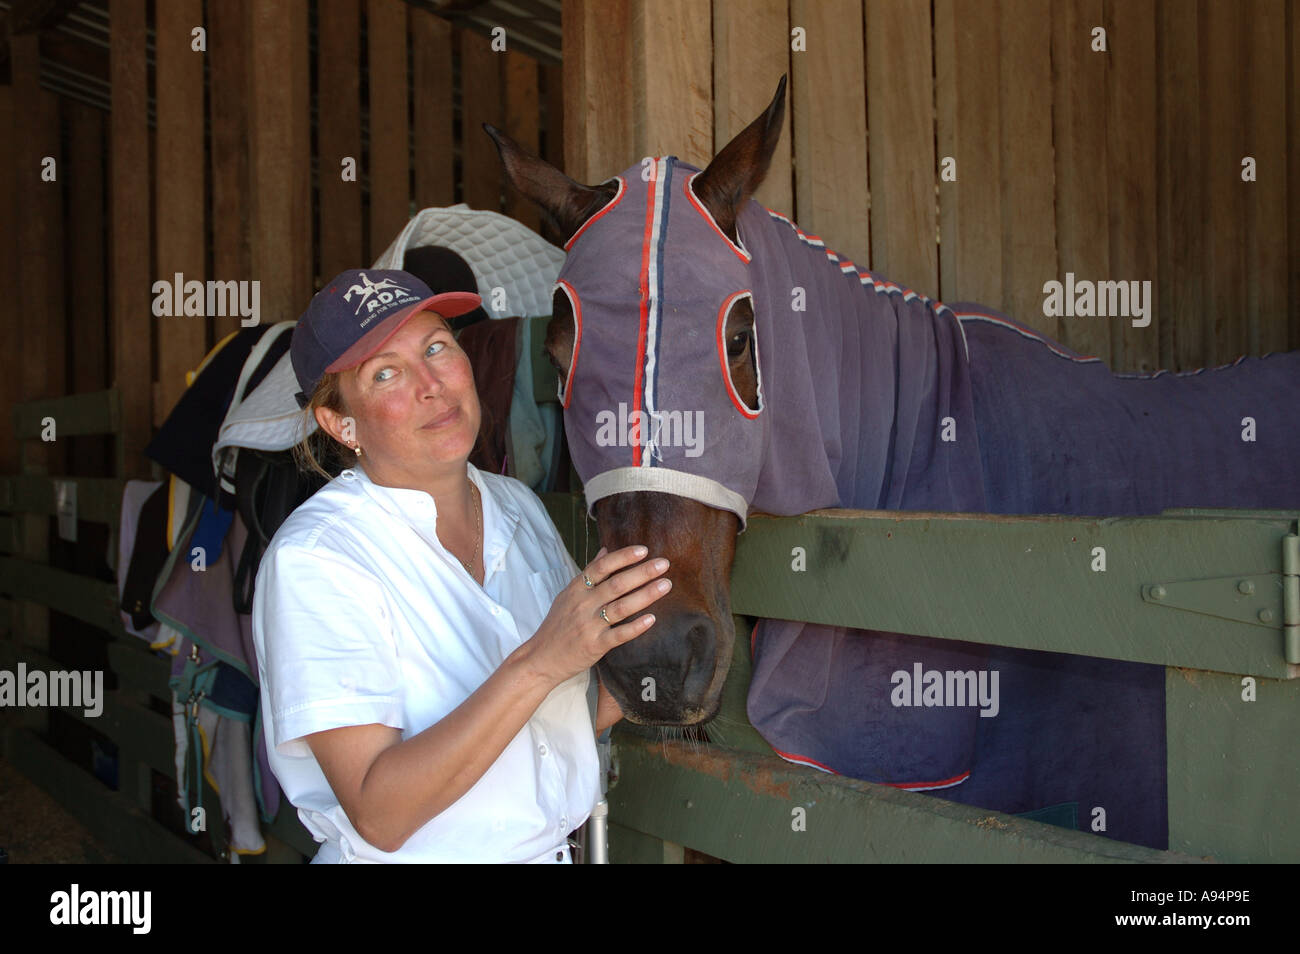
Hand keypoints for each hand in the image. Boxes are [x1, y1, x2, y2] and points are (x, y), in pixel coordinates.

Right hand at [517, 545, 670, 686]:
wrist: (541, 658)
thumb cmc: (557, 625)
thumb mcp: (568, 595)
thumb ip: (588, 573)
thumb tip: (605, 550)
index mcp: (576, 589)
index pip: (601, 566)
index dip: (623, 557)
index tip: (643, 550)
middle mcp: (583, 604)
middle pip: (616, 584)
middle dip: (642, 572)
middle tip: (664, 564)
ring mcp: (589, 625)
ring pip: (621, 607)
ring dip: (646, 595)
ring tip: (666, 585)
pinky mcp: (595, 645)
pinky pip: (619, 634)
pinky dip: (636, 627)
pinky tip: (652, 619)